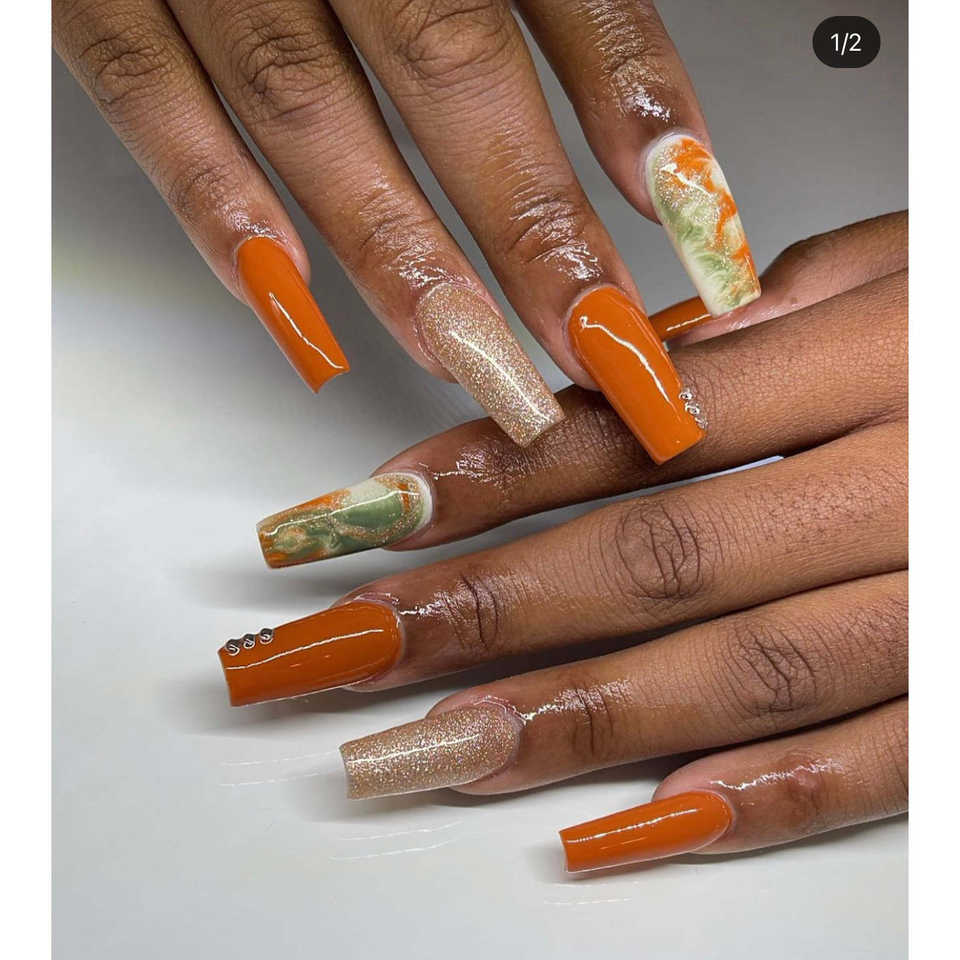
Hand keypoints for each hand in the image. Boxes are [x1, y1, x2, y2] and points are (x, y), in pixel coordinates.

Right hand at [54, 0, 757, 457]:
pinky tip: (293, 311)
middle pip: (451, 71)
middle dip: (532, 231)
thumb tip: (638, 107)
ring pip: (310, 110)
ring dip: (399, 257)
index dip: (641, 117)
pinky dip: (219, 211)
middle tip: (599, 348)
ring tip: (476, 360)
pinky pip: (148, 102)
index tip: (702, 237)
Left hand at [222, 211, 907, 869]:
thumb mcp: (893, 269)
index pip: (632, 424)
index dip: (487, 476)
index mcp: (878, 351)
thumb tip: (596, 389)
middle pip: (659, 557)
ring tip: (430, 753)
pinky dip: (745, 799)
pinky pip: (877, 763)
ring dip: (570, 722)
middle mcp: (912, 481)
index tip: (367, 521)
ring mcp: (956, 599)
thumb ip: (746, 334)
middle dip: (485, 614)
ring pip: (739, 673)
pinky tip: (619, 826)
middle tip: (347, 654)